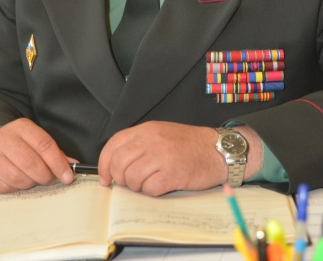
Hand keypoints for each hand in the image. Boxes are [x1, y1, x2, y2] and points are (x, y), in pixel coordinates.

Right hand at [0, 118, 74, 192]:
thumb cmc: (19, 144)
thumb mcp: (35, 140)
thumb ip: (54, 152)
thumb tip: (73, 166)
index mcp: (22, 127)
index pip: (44, 145)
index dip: (58, 163)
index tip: (68, 176)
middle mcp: (5, 139)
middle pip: (31, 163)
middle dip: (45, 176)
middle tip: (50, 179)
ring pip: (18, 178)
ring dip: (31, 183)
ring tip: (33, 178)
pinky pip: (6, 188)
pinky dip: (16, 188)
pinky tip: (18, 181)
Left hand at [98, 121, 262, 196]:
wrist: (217, 149)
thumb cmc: (189, 144)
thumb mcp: (160, 134)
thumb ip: (139, 144)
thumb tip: (116, 165)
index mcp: (146, 130)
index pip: (113, 145)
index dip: (104, 165)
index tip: (106, 178)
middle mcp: (151, 140)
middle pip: (119, 164)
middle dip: (120, 179)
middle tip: (130, 183)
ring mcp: (162, 156)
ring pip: (132, 178)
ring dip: (138, 187)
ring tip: (150, 183)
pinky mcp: (173, 173)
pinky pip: (150, 189)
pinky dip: (152, 192)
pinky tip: (162, 186)